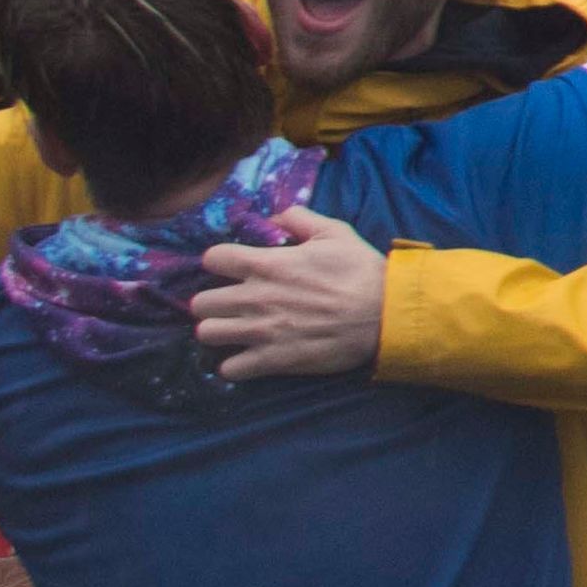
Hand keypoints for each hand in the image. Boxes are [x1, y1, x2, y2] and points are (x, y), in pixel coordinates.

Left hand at [190, 208, 389, 380]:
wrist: (386, 314)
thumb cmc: (361, 271)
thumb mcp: (336, 232)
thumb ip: (300, 219)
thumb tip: (274, 217)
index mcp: (266, 264)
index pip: (213, 258)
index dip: (220, 262)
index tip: (232, 268)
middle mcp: (255, 297)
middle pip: (200, 302)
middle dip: (213, 302)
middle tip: (232, 304)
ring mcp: (260, 331)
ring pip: (207, 334)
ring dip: (219, 332)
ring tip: (236, 331)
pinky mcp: (271, 360)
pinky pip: (229, 369)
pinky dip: (236, 365)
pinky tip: (249, 357)